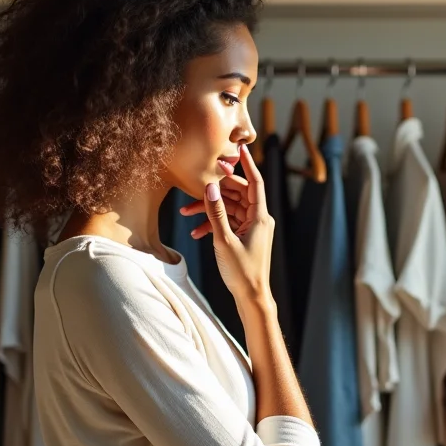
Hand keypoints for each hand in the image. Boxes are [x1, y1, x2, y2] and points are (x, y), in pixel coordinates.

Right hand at [180, 143, 274, 302]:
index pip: (255, 182)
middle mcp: (258, 219)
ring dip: (209, 209)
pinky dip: (212, 224)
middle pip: (237, 194)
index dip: (247, 164)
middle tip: (196, 183)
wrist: (251, 297)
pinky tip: (195, 232)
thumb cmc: (242, 272)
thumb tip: (211, 187)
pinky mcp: (243, 237)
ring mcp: (251, 228)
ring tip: (185, 213)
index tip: (239, 148)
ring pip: (229, 209)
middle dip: (215, 190)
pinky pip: (227, 223)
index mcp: (259, 216)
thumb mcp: (224, 240)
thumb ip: (216, 212)